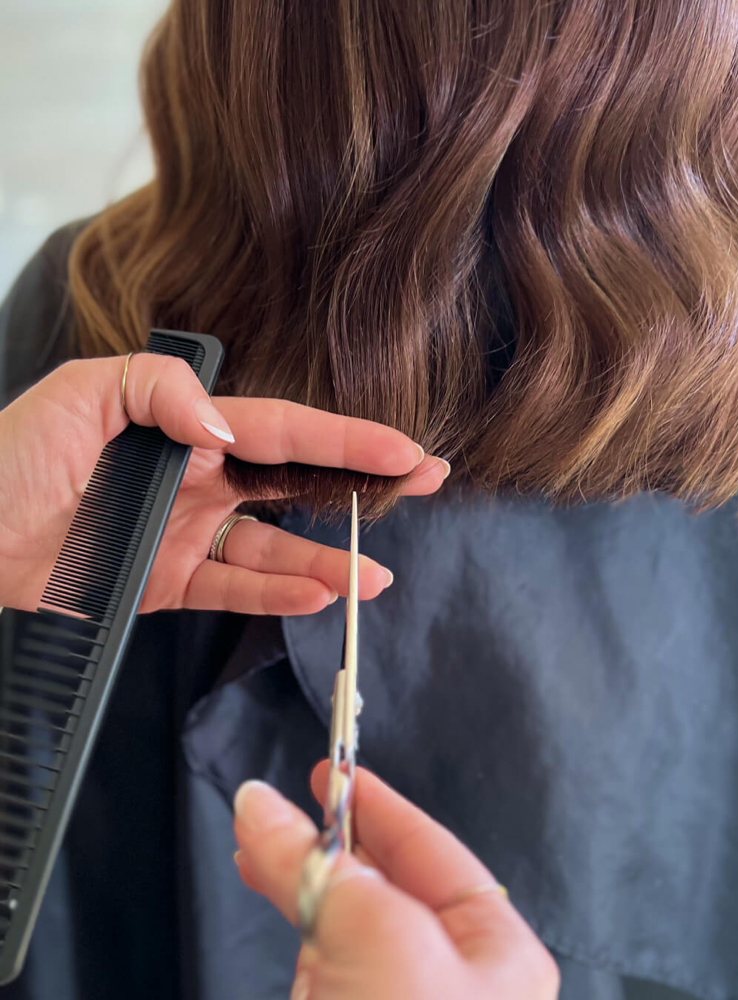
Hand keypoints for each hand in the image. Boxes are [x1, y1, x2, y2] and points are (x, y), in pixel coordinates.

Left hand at [0, 355, 447, 613]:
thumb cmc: (14, 456)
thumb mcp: (80, 396)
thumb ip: (159, 392)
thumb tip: (225, 428)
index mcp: (188, 428)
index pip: (282, 430)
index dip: (345, 438)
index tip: (404, 449)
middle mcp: (203, 479)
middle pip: (297, 483)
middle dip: (362, 483)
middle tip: (423, 482)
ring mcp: (191, 535)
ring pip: (275, 548)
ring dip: (326, 561)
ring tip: (373, 576)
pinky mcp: (170, 584)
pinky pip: (235, 590)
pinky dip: (276, 596)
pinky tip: (316, 595)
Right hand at [233, 765, 559, 999]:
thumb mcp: (376, 940)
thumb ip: (316, 867)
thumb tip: (259, 805)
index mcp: (495, 955)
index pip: (436, 853)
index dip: (380, 807)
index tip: (334, 772)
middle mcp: (451, 984)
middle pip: (385, 885)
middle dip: (330, 843)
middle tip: (283, 804)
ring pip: (343, 924)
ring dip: (299, 880)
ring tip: (256, 846)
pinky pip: (318, 964)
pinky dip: (290, 928)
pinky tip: (267, 897)